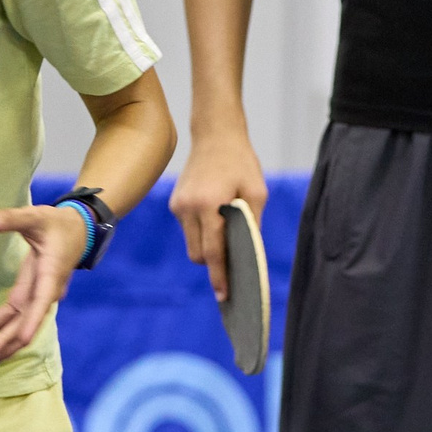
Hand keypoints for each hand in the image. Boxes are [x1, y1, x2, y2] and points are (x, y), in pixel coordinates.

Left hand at [0, 203, 90, 368]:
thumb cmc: (56, 223)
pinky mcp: (28, 296)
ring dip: (1, 343)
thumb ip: (8, 219)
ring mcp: (36, 297)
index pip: (41, 302)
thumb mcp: (34, 217)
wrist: (76, 231)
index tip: (23, 340)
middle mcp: (45, 292)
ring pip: (18, 325)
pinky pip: (12, 317)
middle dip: (7, 341)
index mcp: (50, 274)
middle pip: (26, 322)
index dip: (32, 322)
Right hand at [169, 133, 265, 299]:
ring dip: (207, 247)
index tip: (224, 296)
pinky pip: (188, 230)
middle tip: (233, 268)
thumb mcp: (257, 193)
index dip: (219, 276)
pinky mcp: (175, 203)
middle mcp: (188, 207)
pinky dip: (202, 233)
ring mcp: (178, 206)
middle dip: (213, 264)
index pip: (212, 251)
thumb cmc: (241, 162)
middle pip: (197, 255)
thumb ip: (252, 224)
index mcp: (208, 204)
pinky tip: (216, 220)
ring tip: (226, 236)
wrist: (215, 134)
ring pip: (191, 244)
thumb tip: (248, 256)